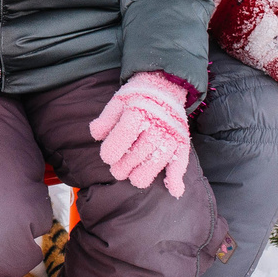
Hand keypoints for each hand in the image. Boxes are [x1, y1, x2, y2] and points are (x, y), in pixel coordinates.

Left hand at [88, 71, 193, 197]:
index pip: (125, 134)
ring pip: (157, 161)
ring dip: (143, 174)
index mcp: (138, 111)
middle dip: (124, 166)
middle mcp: (157, 124)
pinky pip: (181, 162)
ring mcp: (171, 135)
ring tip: (132, 177)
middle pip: (140, 152)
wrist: (165, 86)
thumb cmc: (136, 96)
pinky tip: (174, 190)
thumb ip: (106, 119)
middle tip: (117, 170)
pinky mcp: (181, 142)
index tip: (107, 157)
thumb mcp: (117, 102)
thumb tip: (95, 133)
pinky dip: (177, 177)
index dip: (113, 150)